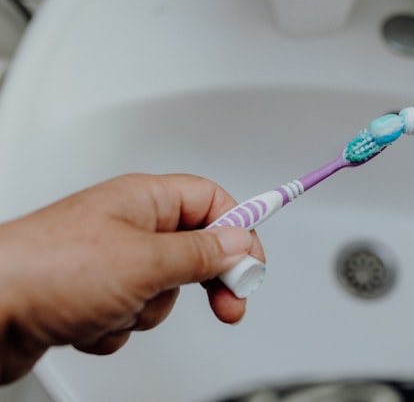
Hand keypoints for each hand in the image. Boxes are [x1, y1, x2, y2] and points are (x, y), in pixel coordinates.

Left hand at [0, 174, 263, 383]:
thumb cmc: (45, 270)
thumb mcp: (146, 261)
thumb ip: (203, 254)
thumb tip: (241, 245)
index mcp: (145, 200)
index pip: (213, 202)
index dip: (240, 232)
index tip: (254, 266)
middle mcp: (128, 226)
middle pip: (194, 249)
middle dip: (204, 281)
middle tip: (228, 304)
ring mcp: (108, 263)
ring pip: (163, 290)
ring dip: (147, 309)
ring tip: (116, 305)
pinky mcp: (90, 297)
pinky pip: (130, 315)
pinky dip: (116, 326)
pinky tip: (90, 321)